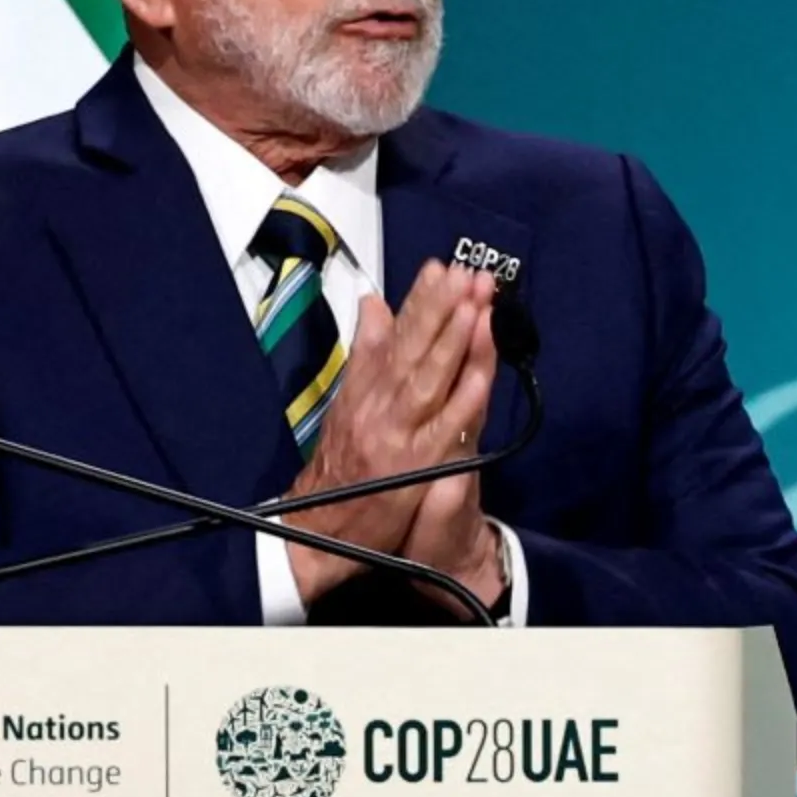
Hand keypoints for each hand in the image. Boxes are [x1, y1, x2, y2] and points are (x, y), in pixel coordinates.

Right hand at [283, 262, 496, 605]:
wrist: (317, 529)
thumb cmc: (341, 466)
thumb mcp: (348, 401)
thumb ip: (367, 352)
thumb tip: (374, 304)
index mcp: (365, 388)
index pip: (397, 336)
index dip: (419, 301)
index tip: (441, 267)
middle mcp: (378, 405)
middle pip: (414, 350)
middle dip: (441, 309)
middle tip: (466, 275)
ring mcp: (396, 434)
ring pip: (428, 380)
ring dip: (453, 342)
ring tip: (475, 307)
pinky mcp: (411, 466)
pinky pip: (441, 431)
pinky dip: (460, 403)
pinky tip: (479, 376)